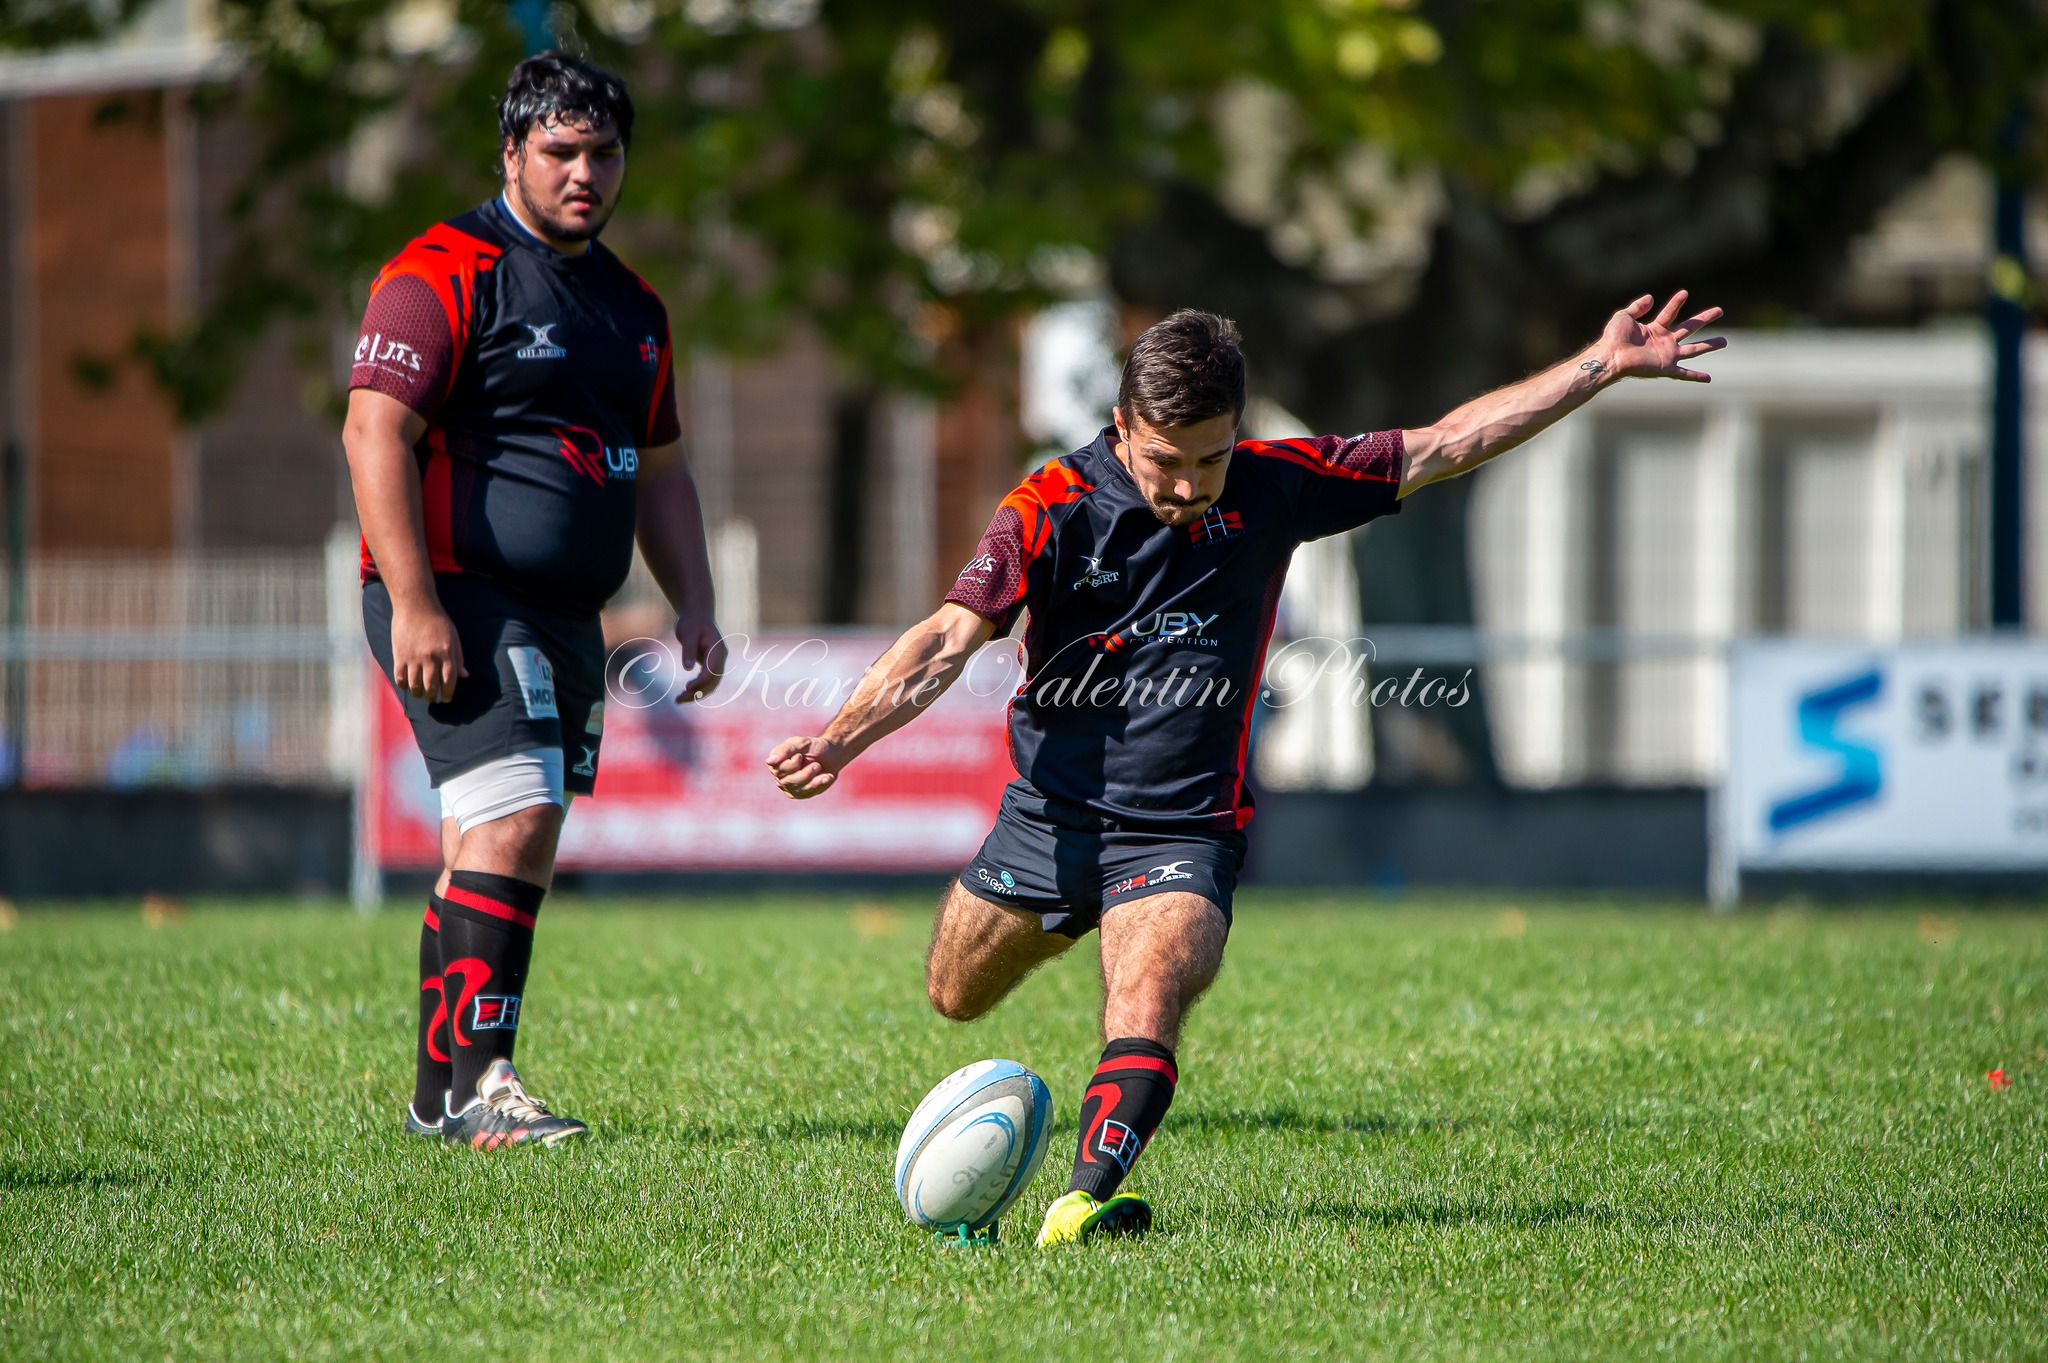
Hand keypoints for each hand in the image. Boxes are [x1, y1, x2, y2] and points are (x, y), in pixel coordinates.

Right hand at [391, 601, 465, 702]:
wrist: (415, 604)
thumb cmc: (437, 619)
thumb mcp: (454, 636)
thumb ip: (459, 657)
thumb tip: (464, 676)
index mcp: (446, 653)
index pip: (449, 681)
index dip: (448, 693)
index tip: (446, 699)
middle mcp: (431, 657)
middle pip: (431, 686)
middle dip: (432, 696)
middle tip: (432, 698)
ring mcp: (414, 657)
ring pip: (415, 684)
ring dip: (418, 693)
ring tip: (420, 694)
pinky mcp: (399, 655)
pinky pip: (400, 676)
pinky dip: (403, 685)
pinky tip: (406, 685)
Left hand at [672, 605, 725, 703]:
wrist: (697, 615)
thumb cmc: (691, 622)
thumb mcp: (687, 633)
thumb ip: (688, 650)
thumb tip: (688, 668)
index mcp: (718, 650)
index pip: (712, 671)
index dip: (701, 681)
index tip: (687, 688)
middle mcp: (721, 658)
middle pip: (713, 681)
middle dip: (697, 692)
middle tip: (678, 699)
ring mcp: (718, 662)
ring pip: (711, 684)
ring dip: (697, 694)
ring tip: (678, 700)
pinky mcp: (711, 665)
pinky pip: (707, 681)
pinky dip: (697, 689)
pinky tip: (684, 693)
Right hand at [766, 735, 845, 798]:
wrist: (831, 754)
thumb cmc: (813, 747)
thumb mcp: (801, 743)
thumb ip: (785, 750)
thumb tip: (769, 761)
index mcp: (776, 763)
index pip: (779, 770)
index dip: (792, 764)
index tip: (801, 755)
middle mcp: (779, 776)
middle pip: (788, 782)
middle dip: (805, 773)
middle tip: (817, 765)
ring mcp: (790, 787)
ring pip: (799, 789)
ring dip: (813, 779)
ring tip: (820, 768)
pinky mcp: (801, 793)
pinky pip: (808, 793)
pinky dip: (819, 784)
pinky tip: (827, 776)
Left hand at [1595, 291, 1725, 382]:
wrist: (1611, 356)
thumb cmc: (1613, 337)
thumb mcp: (1624, 316)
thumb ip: (1637, 307)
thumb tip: (1651, 297)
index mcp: (1654, 330)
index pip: (1670, 313)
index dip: (1676, 303)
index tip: (1684, 293)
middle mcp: (1664, 342)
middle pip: (1689, 327)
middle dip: (1704, 319)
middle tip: (1720, 310)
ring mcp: (1667, 354)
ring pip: (1694, 349)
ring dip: (1709, 345)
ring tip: (1725, 342)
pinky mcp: (1666, 367)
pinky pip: (1684, 373)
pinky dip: (1696, 376)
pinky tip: (1708, 379)